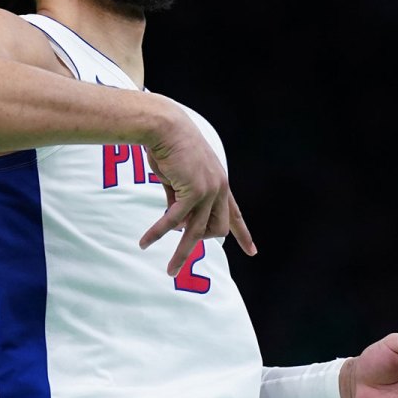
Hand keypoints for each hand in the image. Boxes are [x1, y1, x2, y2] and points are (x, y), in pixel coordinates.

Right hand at [137, 103, 255, 276]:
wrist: (165, 125)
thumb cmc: (169, 146)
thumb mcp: (179, 175)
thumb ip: (181, 197)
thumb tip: (175, 221)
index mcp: (220, 182)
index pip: (235, 214)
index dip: (243, 235)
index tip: (253, 252)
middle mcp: (219, 187)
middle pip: (217, 230)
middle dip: (199, 242)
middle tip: (181, 250)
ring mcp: (208, 190)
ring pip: (196, 232)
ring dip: (182, 254)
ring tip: (170, 271)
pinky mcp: (191, 191)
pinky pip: (174, 220)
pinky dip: (158, 233)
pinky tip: (144, 242)